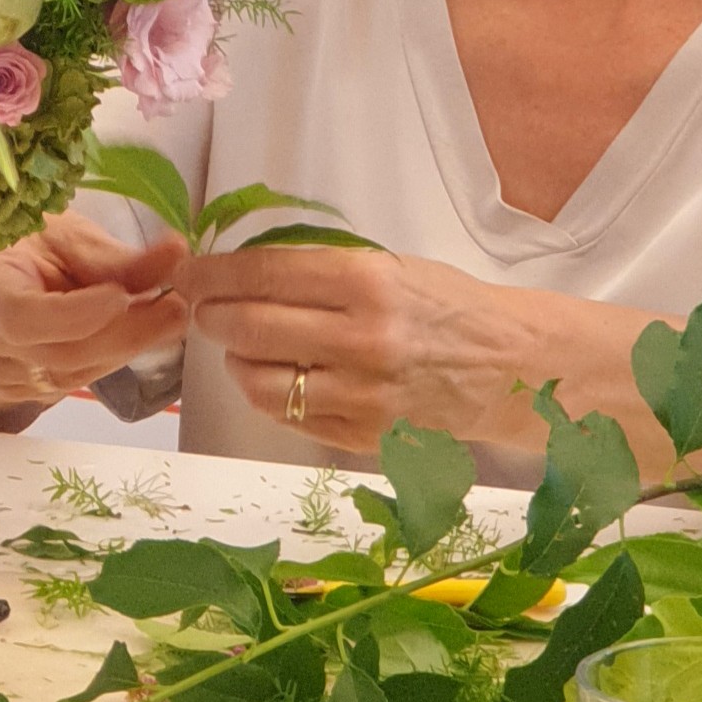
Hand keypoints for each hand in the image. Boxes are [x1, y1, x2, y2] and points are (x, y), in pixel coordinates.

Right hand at [0, 214, 189, 431]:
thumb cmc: (19, 242)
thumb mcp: (61, 232)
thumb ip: (113, 255)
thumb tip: (177, 255)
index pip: (20, 316)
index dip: (75, 316)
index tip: (123, 295)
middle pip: (55, 354)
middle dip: (123, 334)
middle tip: (175, 307)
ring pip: (69, 376)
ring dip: (124, 349)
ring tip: (165, 316)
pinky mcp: (14, 392)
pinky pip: (69, 384)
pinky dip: (108, 360)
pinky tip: (133, 333)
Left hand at [179, 246, 533, 451]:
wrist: (511, 367)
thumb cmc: (444, 304)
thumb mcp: (387, 265)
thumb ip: (319, 269)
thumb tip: (240, 269)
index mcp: (367, 282)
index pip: (264, 274)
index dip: (214, 274)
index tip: (189, 273)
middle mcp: (362, 339)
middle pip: (250, 328)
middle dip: (210, 316)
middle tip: (200, 308)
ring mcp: (364, 394)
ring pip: (260, 381)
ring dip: (236, 361)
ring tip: (239, 346)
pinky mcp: (366, 436)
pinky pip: (291, 417)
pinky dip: (269, 396)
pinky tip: (274, 377)